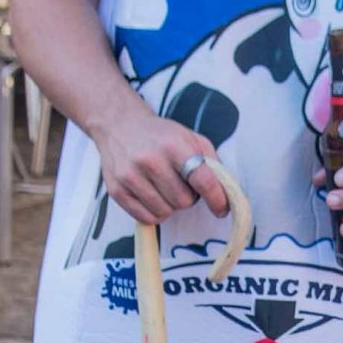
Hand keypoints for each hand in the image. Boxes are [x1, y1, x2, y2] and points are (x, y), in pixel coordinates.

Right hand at [93, 97, 232, 226]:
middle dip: (188, 197)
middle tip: (181, 184)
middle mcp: (151, 160)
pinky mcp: (116, 190)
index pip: (202, 180)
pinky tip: (152, 196)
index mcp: (174, 145)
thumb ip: (211, 163)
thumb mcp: (190, 138)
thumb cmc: (160, 135)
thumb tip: (226, 192)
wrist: (119, 124)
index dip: (216, 199)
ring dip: (170, 205)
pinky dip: (154, 212)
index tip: (221, 209)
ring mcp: (131, 176)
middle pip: (183, 201)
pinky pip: (146, 218)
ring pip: (165, 212)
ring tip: (165, 188)